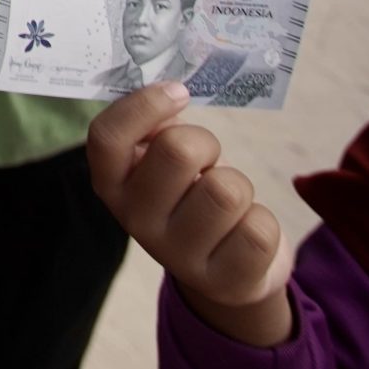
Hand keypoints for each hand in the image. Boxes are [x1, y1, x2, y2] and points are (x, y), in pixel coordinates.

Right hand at [87, 85, 294, 346]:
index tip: (179, 93)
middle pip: (178, 151)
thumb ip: (156, 127)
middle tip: (207, 161)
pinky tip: (243, 232)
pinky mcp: (224, 280)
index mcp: (113, 184)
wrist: (223, 270)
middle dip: (206, 143)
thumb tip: (171, 87)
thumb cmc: (190, 196)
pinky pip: (260, 228)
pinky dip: (261, 221)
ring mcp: (178, 256)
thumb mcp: (160, 164)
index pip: (107, 137)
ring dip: (238, 185)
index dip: (143, 106)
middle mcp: (136, 221)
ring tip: (226, 200)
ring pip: (227, 190)